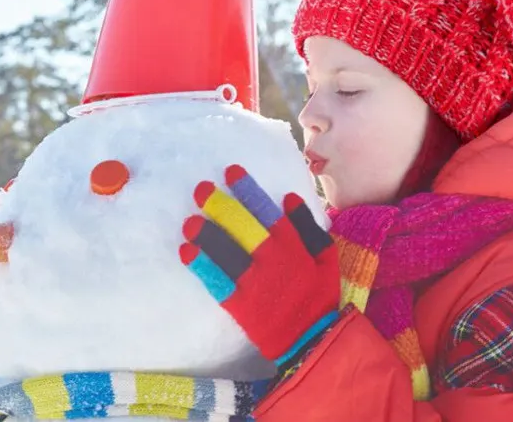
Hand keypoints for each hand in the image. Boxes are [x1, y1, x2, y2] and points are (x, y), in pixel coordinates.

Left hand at [180, 164, 339, 370]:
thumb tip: (289, 198)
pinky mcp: (242, 304)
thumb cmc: (318, 296)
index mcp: (292, 246)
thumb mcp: (325, 258)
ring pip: (228, 253)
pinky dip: (203, 267)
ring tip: (189, 222)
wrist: (314, 339)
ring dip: (208, 235)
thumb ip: (309, 228)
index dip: (248, 190)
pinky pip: (219, 282)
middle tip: (201, 189)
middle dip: (221, 206)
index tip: (231, 172)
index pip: (266, 211)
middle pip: (243, 227)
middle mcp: (272, 260)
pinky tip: (187, 252)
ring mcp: (255, 283)